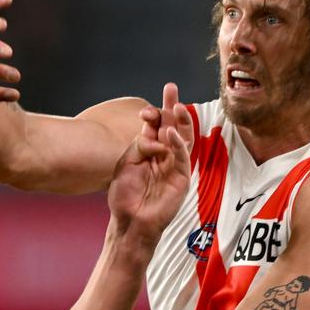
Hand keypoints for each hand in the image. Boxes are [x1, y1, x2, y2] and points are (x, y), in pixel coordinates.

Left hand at [107, 83, 191, 237]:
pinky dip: (178, 144)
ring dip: (181, 122)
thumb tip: (153, 132)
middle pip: (172, 126)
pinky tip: (172, 133)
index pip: (156, 126)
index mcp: (150, 150)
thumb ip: (140, 144)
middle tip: (171, 88)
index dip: (153, 114)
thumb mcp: (127, 162)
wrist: (130, 221)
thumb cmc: (126, 195)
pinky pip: (183, 158)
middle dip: (172, 107)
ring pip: (183, 138)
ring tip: (177, 106)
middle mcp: (164, 155)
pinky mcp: (182, 178)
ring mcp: (174, 166)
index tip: (145, 110)